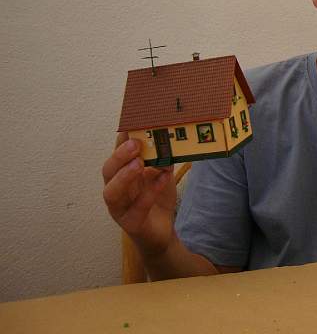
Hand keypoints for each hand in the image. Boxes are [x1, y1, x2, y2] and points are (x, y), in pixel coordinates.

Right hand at [102, 132, 175, 256]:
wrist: (162, 232)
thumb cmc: (157, 200)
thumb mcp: (162, 175)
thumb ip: (163, 160)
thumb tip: (169, 139)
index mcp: (121, 175)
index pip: (116, 154)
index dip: (121, 139)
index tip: (130, 122)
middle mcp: (116, 190)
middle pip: (107, 171)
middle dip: (119, 156)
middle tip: (135, 143)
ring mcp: (120, 208)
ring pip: (111, 192)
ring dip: (124, 176)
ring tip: (138, 163)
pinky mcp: (130, 223)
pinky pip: (137, 208)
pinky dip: (150, 193)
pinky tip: (163, 180)